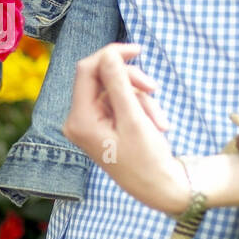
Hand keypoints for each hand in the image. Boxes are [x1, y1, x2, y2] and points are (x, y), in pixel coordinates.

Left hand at [62, 44, 190, 214]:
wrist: (160, 187)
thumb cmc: (147, 159)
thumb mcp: (134, 119)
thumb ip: (119, 84)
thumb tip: (108, 54)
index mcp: (79, 120)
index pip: (87, 70)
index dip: (110, 55)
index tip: (137, 51)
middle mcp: (79, 120)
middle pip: (102, 78)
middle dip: (131, 82)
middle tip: (154, 89)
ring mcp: (91, 122)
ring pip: (116, 89)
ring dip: (141, 99)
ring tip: (159, 122)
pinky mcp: (103, 123)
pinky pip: (121, 101)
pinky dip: (140, 108)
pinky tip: (156, 124)